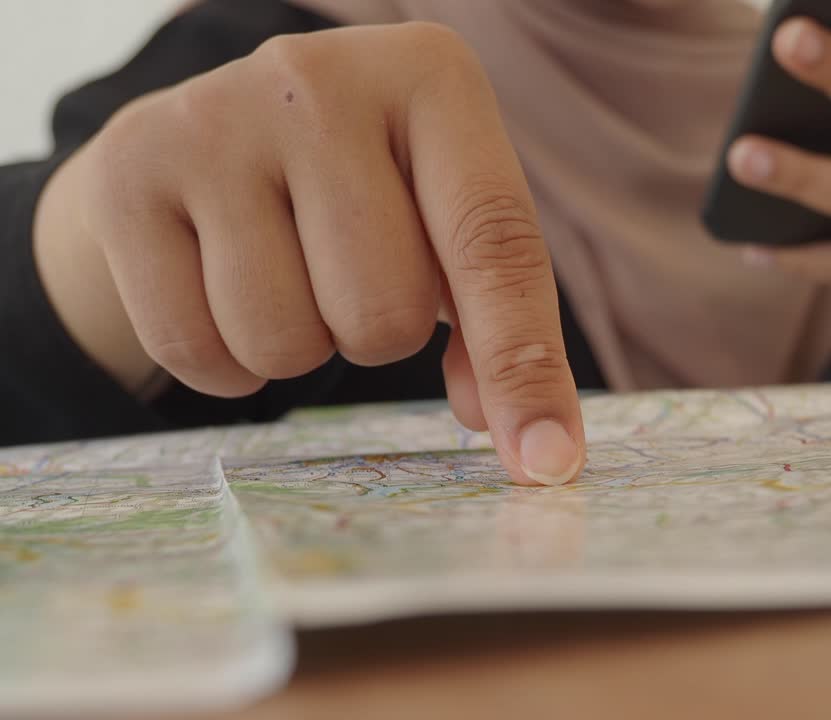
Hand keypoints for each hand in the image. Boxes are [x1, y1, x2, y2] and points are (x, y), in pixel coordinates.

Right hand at [33, 24, 583, 485]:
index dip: (525, 365)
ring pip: (285, 340)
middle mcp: (319, 79)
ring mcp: (213, 120)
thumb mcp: (446, 223)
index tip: (549, 463)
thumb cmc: (365, 190)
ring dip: (300, 347)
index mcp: (430, 78)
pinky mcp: (128, 173)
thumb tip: (528, 445)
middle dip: (379, 334)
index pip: (494, 244)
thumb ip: (496, 323)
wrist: (211, 137)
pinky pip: (195, 348)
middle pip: (384, 314)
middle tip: (350, 275)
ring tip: (290, 274)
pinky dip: (225, 361)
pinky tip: (225, 289)